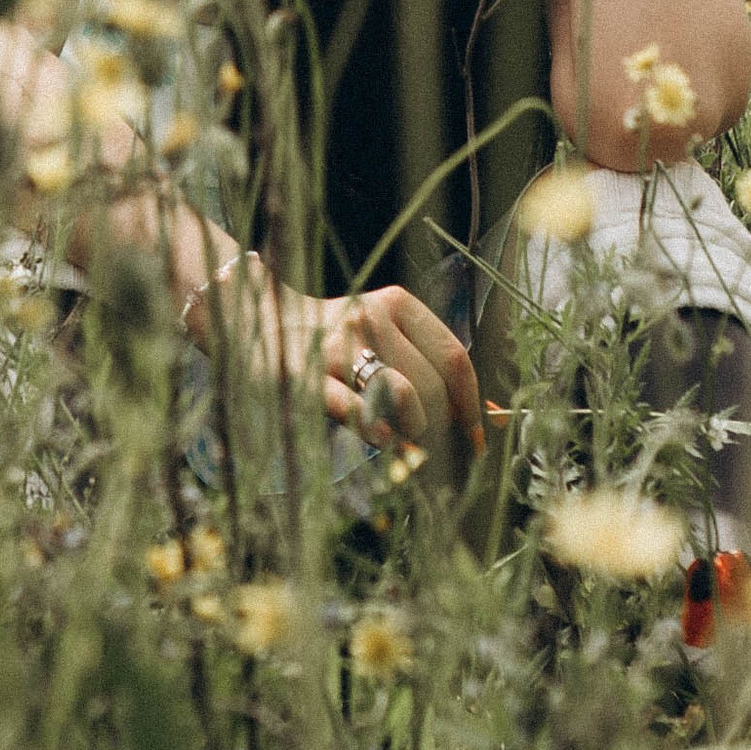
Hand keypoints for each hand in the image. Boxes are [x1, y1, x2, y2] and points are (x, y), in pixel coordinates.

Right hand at [302, 284, 482, 474]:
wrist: (262, 325)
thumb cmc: (337, 341)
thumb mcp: (383, 332)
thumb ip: (428, 363)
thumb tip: (489, 416)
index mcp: (396, 304)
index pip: (454, 359)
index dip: (472, 406)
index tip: (477, 437)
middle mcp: (368, 319)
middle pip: (431, 385)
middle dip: (441, 425)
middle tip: (432, 445)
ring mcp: (336, 348)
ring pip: (403, 396)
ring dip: (413, 428)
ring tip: (402, 436)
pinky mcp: (306, 379)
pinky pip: (356, 410)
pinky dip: (378, 429)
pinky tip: (382, 437)